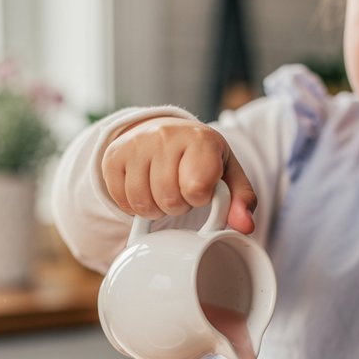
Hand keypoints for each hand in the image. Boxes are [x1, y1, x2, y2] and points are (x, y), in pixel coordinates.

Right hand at [102, 117, 256, 232]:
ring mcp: (135, 145)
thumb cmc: (200, 158)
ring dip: (155, 208)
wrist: (164, 131)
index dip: (198, 198)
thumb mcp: (228, 174)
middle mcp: (165, 135)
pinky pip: (121, 200)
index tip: (201, 188)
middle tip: (180, 190)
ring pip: (143, 203)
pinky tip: (145, 188)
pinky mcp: (112, 157)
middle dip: (177, 205)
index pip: (197, 189)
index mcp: (199, 139)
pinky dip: (134, 205)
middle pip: (169, 200)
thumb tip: (246, 227)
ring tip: (163, 190)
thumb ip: (241, 200)